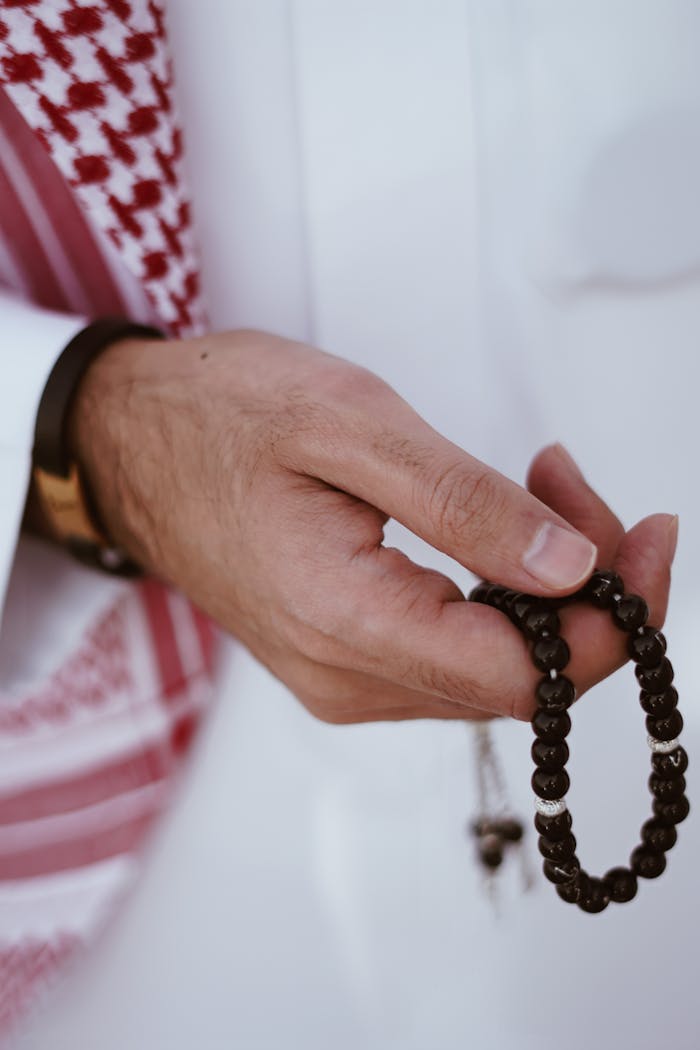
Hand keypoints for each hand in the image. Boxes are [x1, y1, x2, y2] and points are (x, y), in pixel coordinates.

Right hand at [69, 329, 676, 722]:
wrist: (129, 441)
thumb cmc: (218, 417)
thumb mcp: (350, 425)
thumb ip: (466, 504)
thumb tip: (572, 566)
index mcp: (344, 624)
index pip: (523, 678)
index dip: (613, 621)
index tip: (649, 536)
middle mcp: (345, 677)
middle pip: (518, 678)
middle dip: (584, 585)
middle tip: (572, 481)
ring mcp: (341, 676)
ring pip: (492, 667)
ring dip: (543, 585)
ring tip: (538, 483)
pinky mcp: (342, 657)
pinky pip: (452, 651)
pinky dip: (500, 593)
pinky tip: (497, 528)